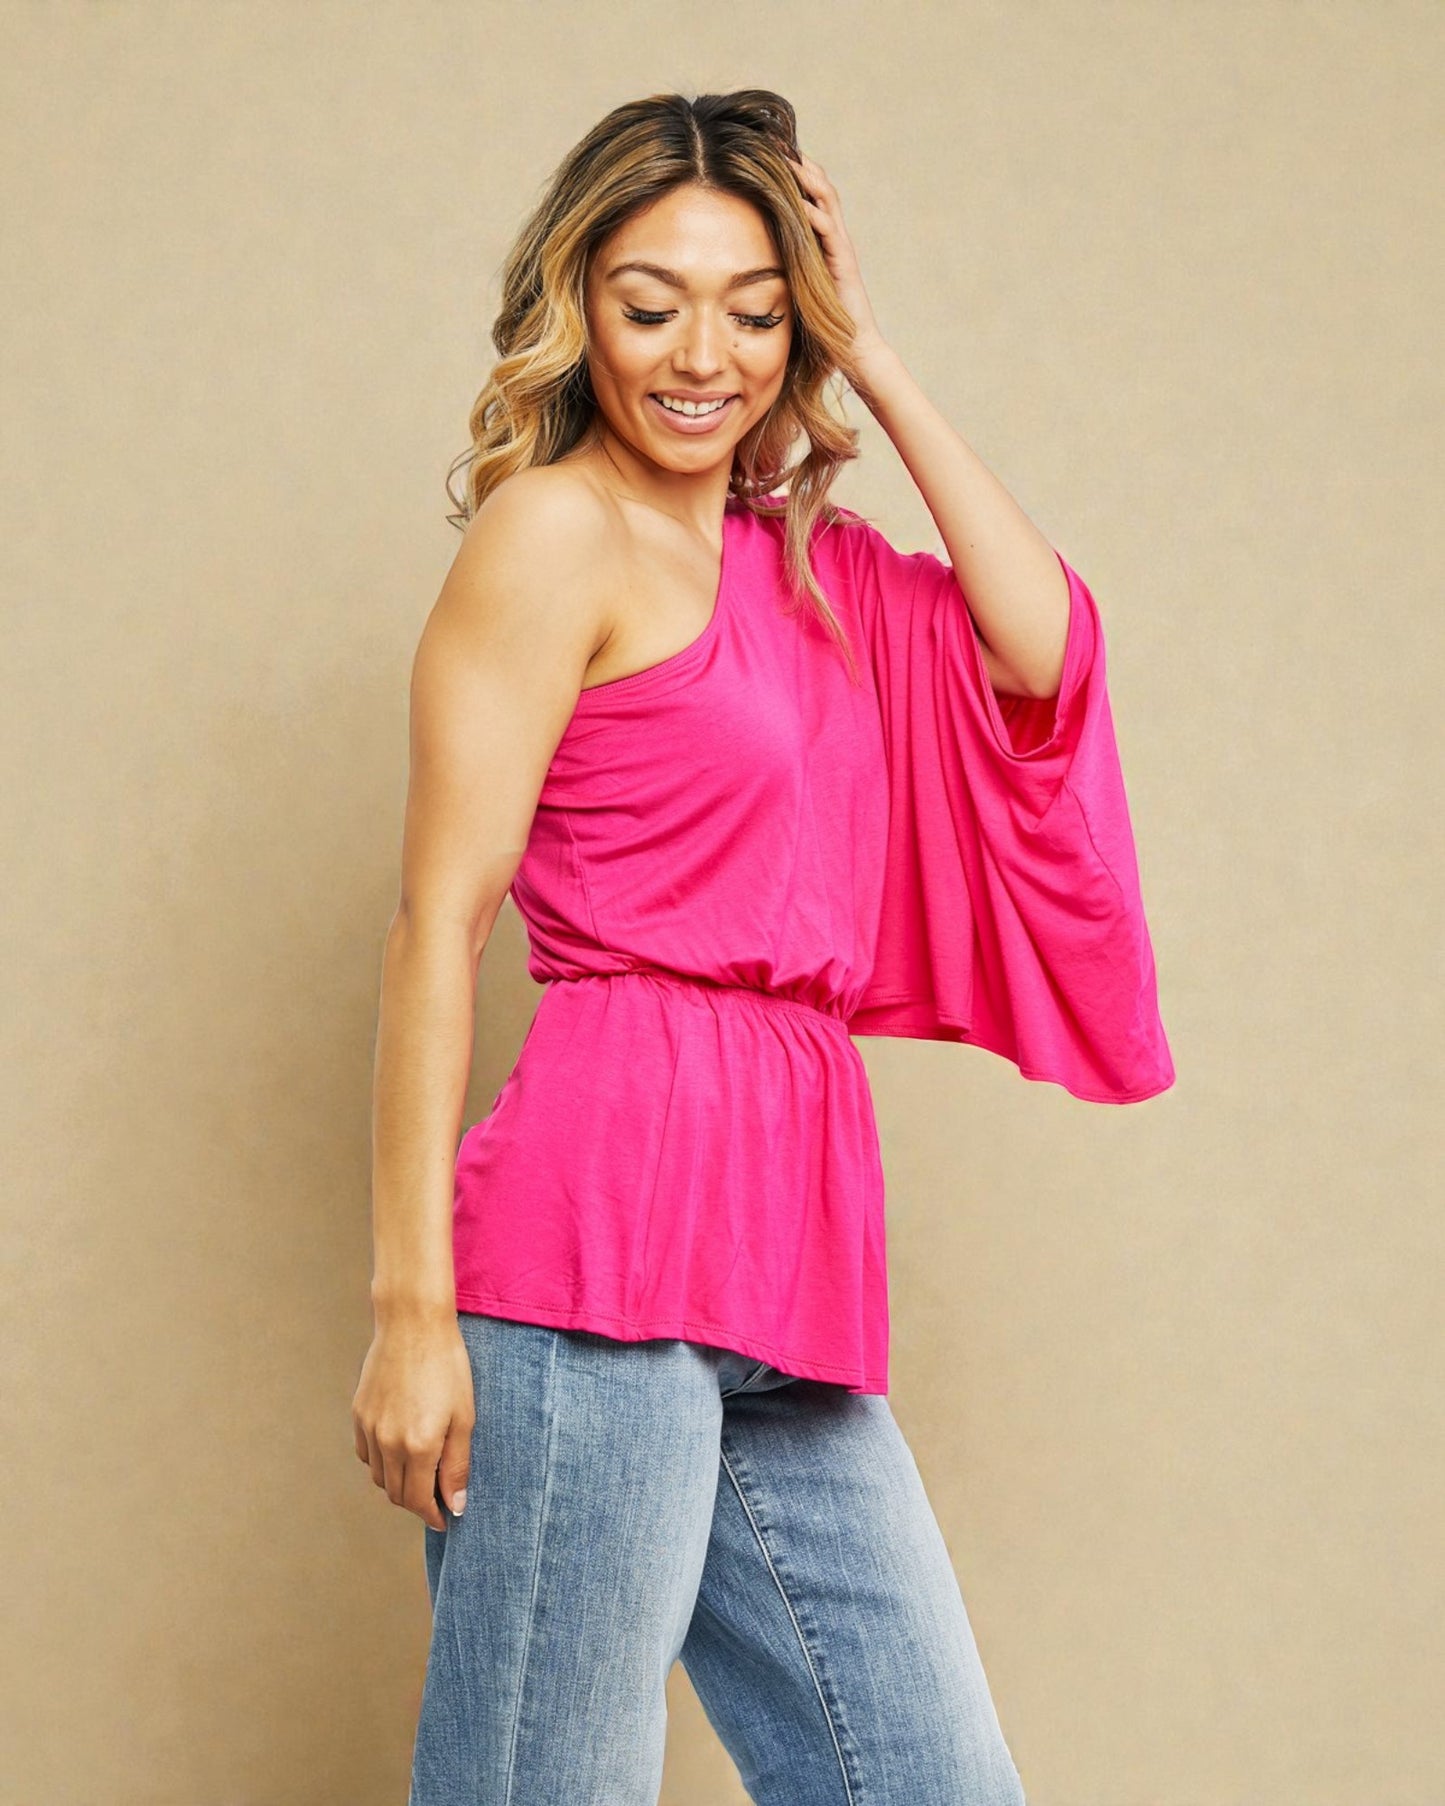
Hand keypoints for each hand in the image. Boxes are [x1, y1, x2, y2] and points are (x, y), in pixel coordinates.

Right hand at [351, 1313, 473, 1530]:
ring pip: (379, 1477)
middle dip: (418, 1503)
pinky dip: (381, 1463)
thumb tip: (455, 1505)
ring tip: (421, 1474)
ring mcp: (369, 1428)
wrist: (413, 1324)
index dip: (433, 1516)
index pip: (419, 1501)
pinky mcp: (359, 1414)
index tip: (445, 1519)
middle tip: (438, 1497)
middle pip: (397, 1494)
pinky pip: (366, 1454)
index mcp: (418, 1446)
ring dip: (399, 1484)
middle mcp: (388, 1443)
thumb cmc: (447, 1366)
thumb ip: (457, 1465)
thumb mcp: (464, 1416)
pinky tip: (400, 1451)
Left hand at [785, 149, 888, 364]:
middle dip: (799, 163)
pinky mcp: (843, 264)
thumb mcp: (798, 290)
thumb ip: (783, 272)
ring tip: (787, 155)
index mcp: (823, 243)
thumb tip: (750, 268)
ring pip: (826, 202)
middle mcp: (834, 240)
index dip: (793, 174)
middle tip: (776, 140)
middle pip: (819, 189)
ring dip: (807, 177)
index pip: (809, 198)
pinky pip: (828, 232)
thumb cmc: (825, 328)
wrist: (854, 350)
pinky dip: (813, 212)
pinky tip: (797, 198)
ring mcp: (840, 250)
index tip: (769, 153)